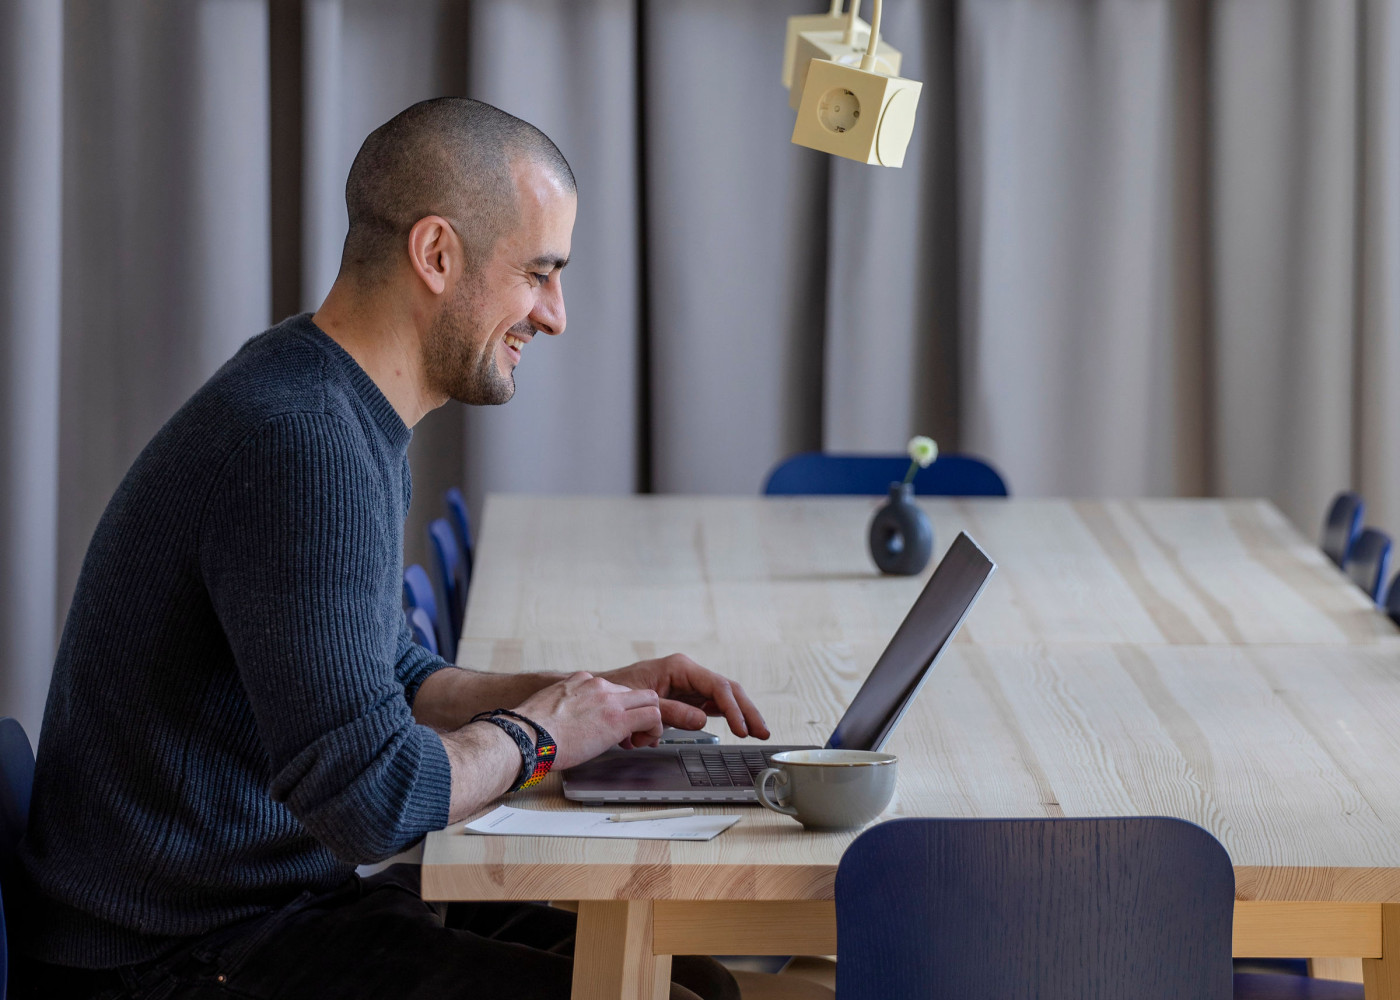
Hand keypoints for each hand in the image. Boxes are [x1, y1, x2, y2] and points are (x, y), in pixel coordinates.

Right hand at [509, 672, 663, 769]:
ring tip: (638, 739)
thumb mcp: (548, 706)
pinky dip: (653, 730)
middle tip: (631, 733)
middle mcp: (597, 685)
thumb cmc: (530, 730)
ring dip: (649, 720)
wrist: (526, 736)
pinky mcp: (618, 719)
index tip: (611, 725)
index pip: (612, 688)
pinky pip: (652, 716)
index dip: (617, 708)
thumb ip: (564, 707)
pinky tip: (641, 743)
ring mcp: (609, 700)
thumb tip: (564, 721)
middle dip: (637, 711)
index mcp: (580, 681)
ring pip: (650, 699)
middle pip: (634, 691)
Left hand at [600, 653, 769, 740]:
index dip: (733, 709)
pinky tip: (739, 726)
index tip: (742, 729)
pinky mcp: (685, 696)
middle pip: (727, 690)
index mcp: (680, 668)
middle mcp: (688, 673)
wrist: (599, 695)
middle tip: (762, 732)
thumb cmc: (617, 692)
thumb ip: (674, 712)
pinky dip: (726, 716)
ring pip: (723, 697)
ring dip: (741, 714)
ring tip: (757, 731)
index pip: (718, 687)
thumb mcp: (645, 704)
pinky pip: (711, 704)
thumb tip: (703, 720)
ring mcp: (689, 684)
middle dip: (746, 711)